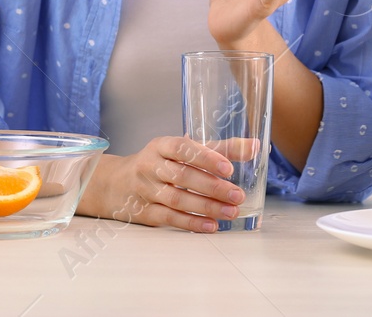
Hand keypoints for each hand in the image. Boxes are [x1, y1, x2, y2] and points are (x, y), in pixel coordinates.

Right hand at [76, 136, 247, 232]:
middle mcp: (150, 166)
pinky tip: (211, 225)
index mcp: (160, 145)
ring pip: (177, 199)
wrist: (116, 183)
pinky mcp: (145, 212)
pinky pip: (170, 218)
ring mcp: (145, 190)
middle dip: (212, 187)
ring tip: (231, 212)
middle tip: (237, 195)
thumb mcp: (183, 150)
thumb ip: (219, 149)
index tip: (228, 168)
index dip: (206, 158)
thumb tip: (255, 147)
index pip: (183, 148)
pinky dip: (191, 223)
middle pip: (182, 176)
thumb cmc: (160, 163)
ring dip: (206, 207)